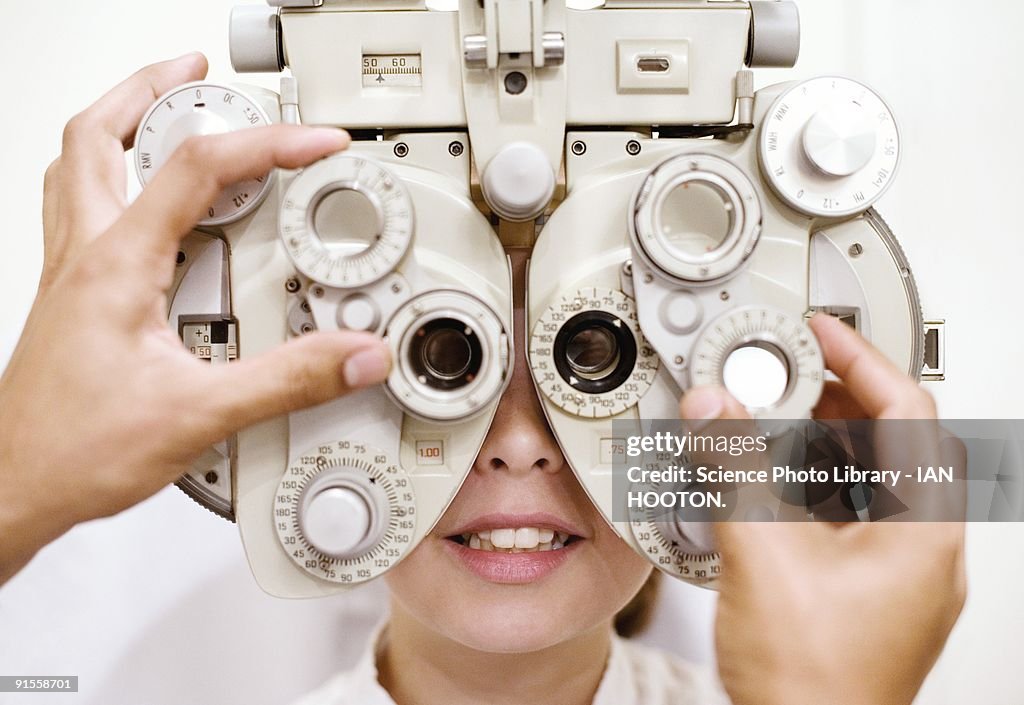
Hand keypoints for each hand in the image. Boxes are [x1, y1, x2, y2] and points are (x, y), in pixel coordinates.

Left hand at [0, 54, 391, 584]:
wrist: (15, 489)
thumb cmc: (74, 451)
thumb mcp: (199, 415)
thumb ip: (287, 381)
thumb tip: (353, 354)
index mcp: (116, 265)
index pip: (198, 170)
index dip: (267, 144)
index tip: (315, 141)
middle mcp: (84, 257)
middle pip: (99, 135)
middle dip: (150, 88)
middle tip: (195, 70)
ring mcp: (70, 276)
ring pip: (76, 166)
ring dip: (118, 123)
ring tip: (160, 106)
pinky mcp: (71, 300)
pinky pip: (78, 211)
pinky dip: (107, 178)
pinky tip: (138, 203)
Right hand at [680, 314, 965, 704]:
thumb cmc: (812, 686)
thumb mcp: (763, 554)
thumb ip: (736, 467)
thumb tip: (715, 409)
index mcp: (923, 529)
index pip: (910, 412)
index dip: (863, 360)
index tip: (822, 332)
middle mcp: (923, 549)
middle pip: (890, 443)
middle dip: (831, 400)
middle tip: (782, 374)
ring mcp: (895, 575)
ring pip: (866, 482)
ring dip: (816, 444)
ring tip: (767, 421)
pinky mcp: (863, 593)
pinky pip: (844, 518)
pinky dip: (806, 487)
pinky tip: (764, 484)